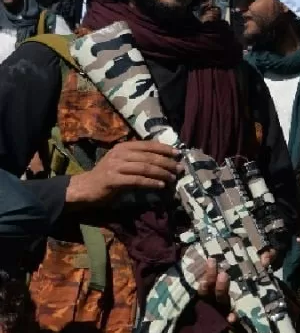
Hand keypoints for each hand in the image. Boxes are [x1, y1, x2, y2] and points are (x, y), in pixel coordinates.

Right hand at [65, 140, 180, 206]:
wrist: (86, 187)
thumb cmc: (108, 174)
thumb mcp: (123, 161)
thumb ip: (139, 158)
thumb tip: (164, 159)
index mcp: (123, 146)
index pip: (148, 145)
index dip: (164, 148)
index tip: (178, 153)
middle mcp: (119, 154)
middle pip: (149, 157)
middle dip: (167, 162)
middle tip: (180, 168)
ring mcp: (115, 166)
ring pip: (145, 168)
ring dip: (162, 173)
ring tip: (173, 178)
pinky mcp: (113, 180)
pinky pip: (137, 180)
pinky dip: (151, 183)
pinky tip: (161, 185)